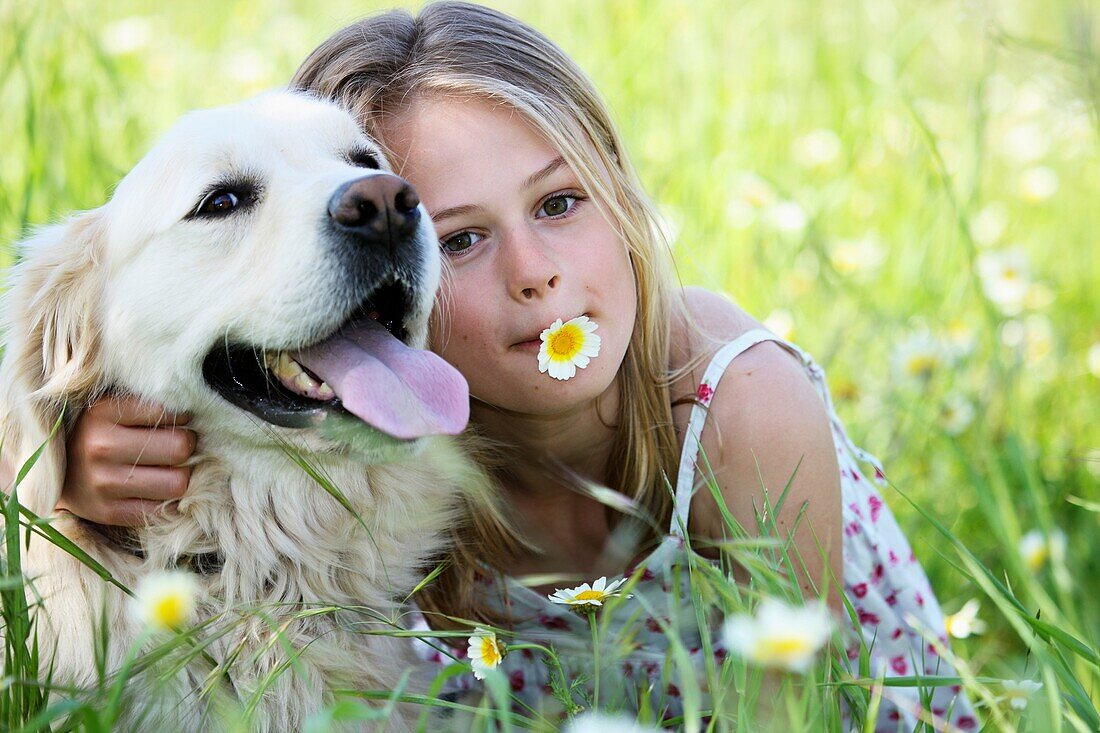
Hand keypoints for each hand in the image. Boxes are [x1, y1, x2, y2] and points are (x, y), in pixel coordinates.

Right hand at [57, 393, 195, 525]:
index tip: (179, 421)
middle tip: (178, 447)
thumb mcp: (114, 408)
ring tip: (170, 469)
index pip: (167, 412)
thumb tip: (193, 414)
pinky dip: (167, 502)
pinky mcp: (108, 512)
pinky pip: (162, 510)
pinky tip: (157, 490)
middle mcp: (101, 448)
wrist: (58, 474)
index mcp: (103, 413)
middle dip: (187, 447)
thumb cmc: (98, 434)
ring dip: (181, 476)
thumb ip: (148, 405)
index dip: (182, 418)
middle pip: (179, 448)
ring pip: (177, 483)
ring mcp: (103, 483)